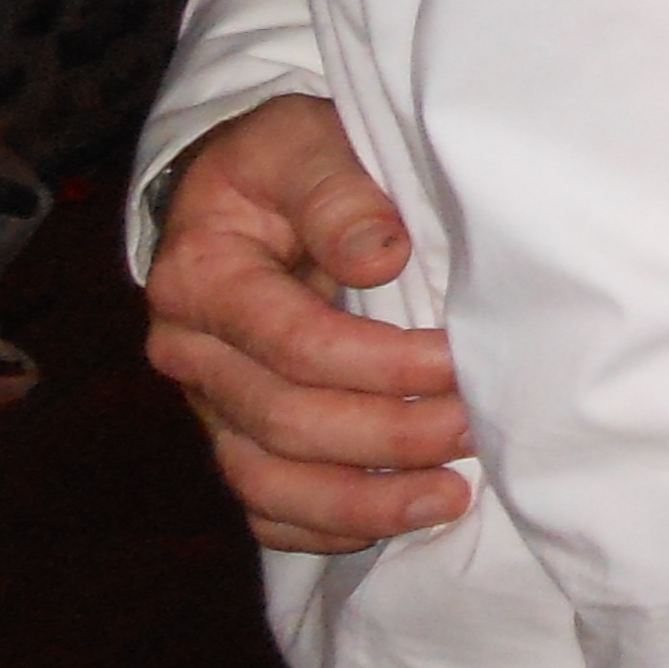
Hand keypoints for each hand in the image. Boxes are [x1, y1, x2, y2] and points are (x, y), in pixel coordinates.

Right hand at [141, 94, 470, 550]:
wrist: (251, 186)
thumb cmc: (286, 159)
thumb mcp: (305, 140)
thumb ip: (337, 190)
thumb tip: (380, 255)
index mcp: (200, 277)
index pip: (294, 343)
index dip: (380, 363)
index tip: (456, 361)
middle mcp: (191, 352)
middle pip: (286, 422)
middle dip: (390, 433)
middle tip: (477, 427)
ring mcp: (210, 404)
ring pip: (268, 485)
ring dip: (364, 501)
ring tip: (449, 498)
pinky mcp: (235, 435)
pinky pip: (266, 509)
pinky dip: (328, 527)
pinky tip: (396, 522)